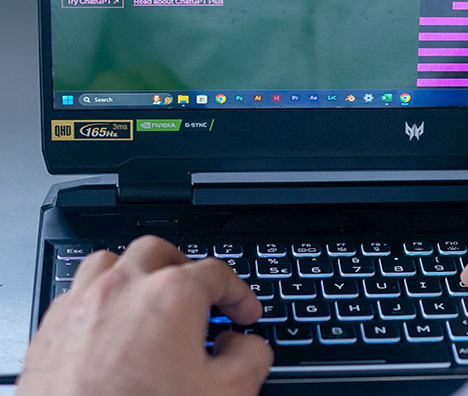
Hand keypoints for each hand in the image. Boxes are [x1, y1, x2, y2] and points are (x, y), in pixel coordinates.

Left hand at [18, 235, 271, 395]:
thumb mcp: (228, 393)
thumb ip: (251, 357)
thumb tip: (245, 346)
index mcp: (171, 295)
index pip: (217, 273)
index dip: (239, 294)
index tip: (243, 314)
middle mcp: (123, 288)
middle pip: (160, 253)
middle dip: (185, 268)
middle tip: (200, 295)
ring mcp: (81, 306)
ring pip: (111, 263)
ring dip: (135, 274)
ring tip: (149, 298)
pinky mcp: (49, 332)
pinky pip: (76, 295)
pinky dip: (99, 301)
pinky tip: (109, 328)